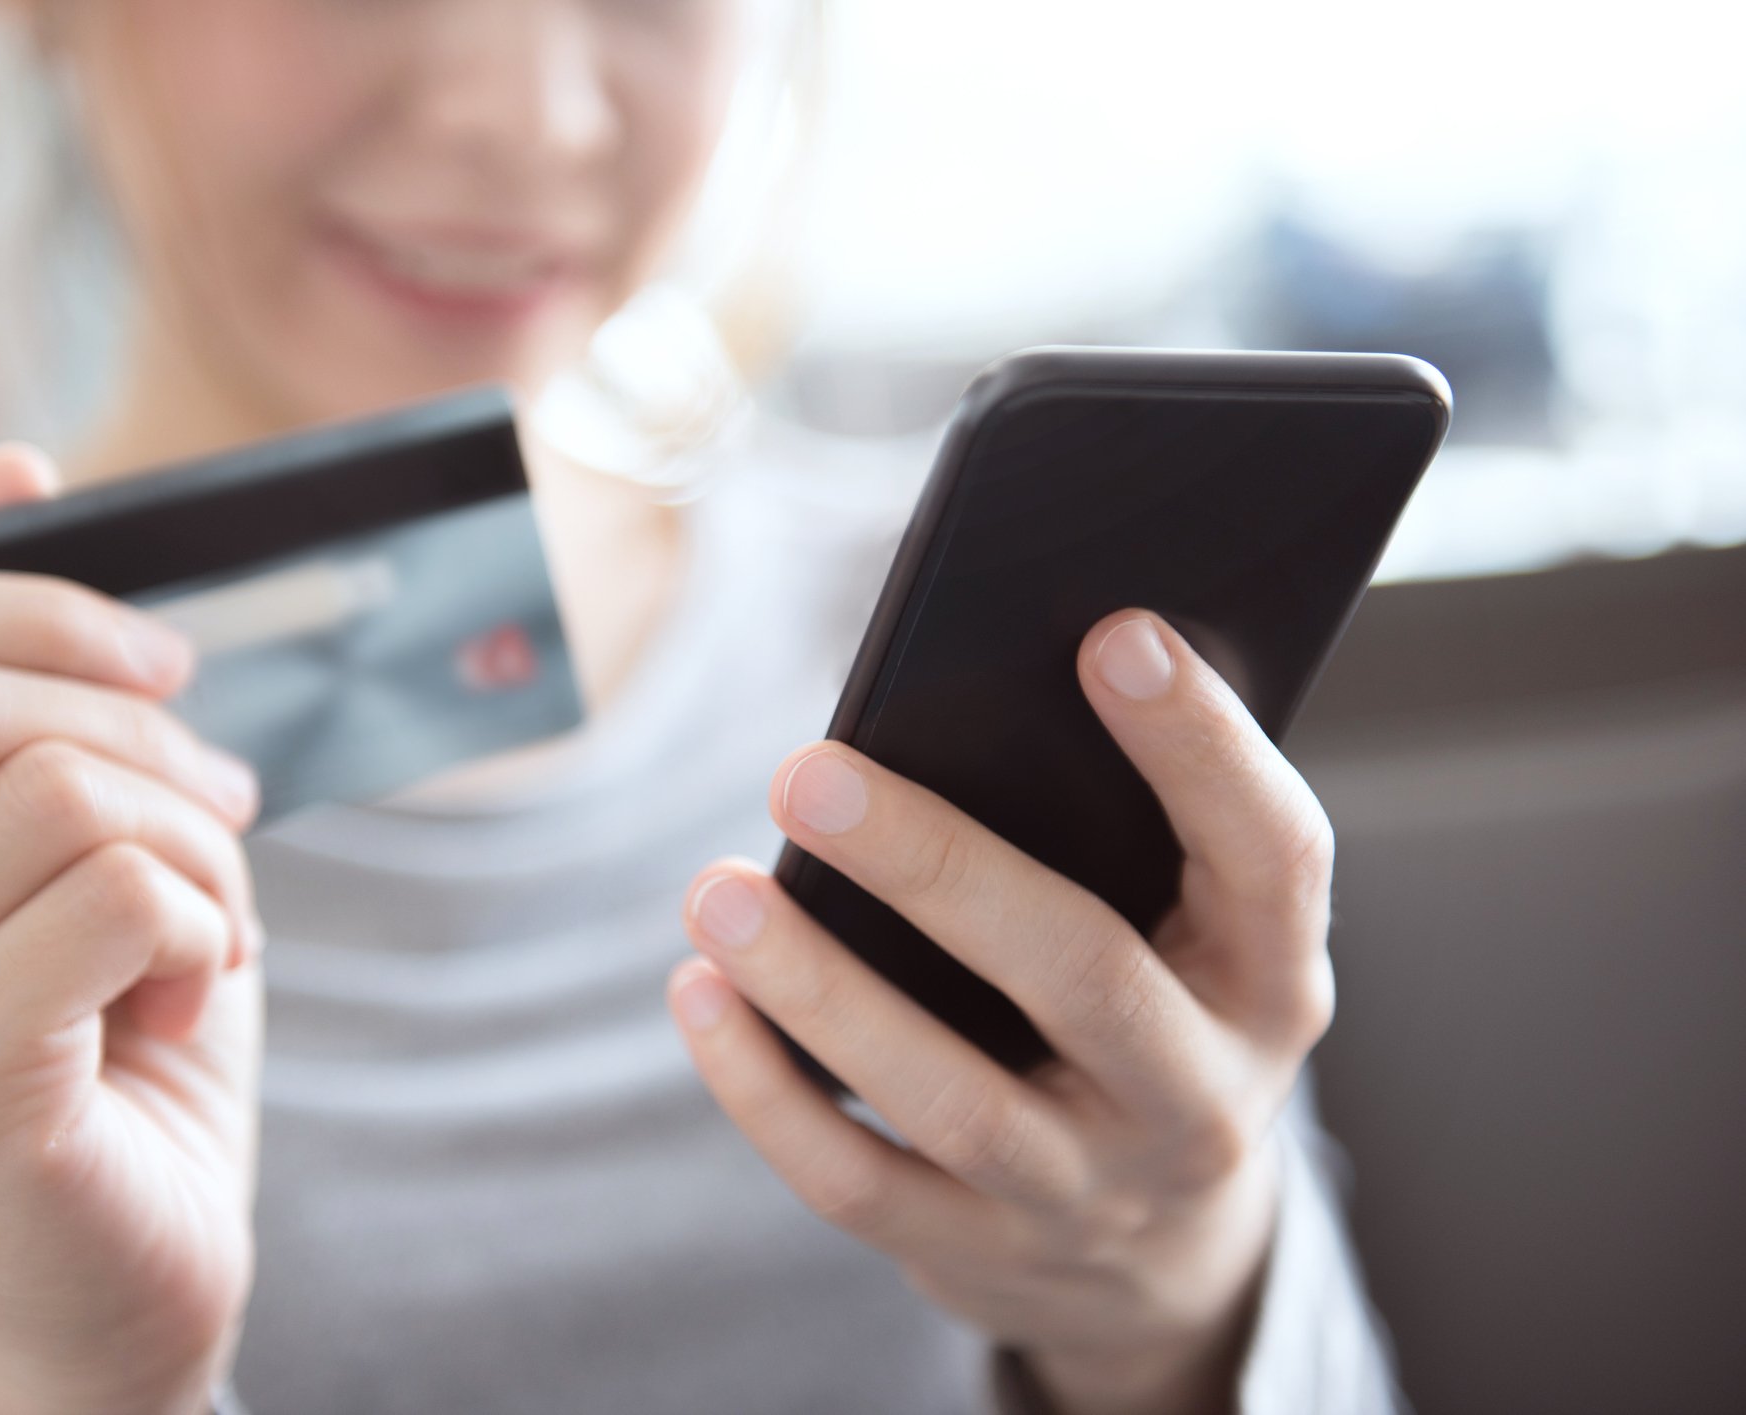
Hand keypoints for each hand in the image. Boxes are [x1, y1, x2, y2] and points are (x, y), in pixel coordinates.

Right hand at [0, 445, 266, 1414]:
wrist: (133, 1261)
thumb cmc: (112, 1035)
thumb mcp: (73, 837)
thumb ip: (25, 668)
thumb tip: (8, 458)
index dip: (51, 613)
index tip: (169, 664)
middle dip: (147, 740)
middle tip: (224, 810)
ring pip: (64, 797)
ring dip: (197, 850)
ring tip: (214, 927)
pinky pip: (119, 895)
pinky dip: (208, 925)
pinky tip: (194, 995)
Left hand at [671, 610, 1337, 1414]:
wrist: (1160, 1261)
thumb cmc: (1151, 1020)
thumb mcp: (1190, 940)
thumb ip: (1126, 832)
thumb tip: (959, 693)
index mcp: (1270, 981)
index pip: (1274, 855)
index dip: (1203, 748)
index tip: (1114, 634)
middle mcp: (1201, 1098)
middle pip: (1081, 975)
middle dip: (937, 867)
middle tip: (805, 772)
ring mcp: (1091, 1194)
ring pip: (953, 1100)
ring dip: (820, 990)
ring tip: (715, 892)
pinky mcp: (982, 1258)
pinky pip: (859, 1184)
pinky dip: (767, 1090)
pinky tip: (701, 994)